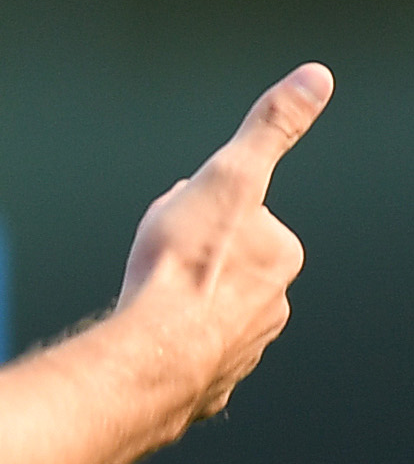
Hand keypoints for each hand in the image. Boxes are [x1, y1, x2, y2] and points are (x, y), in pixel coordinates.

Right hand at [114, 63, 330, 424]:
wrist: (154, 352)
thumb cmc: (185, 269)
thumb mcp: (229, 176)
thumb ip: (272, 128)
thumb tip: (318, 78)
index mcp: (279, 256)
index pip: (240, 218)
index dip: (203, 211)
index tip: (179, 219)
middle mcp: (272, 306)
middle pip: (225, 265)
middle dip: (195, 257)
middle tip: (157, 256)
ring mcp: (241, 349)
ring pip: (207, 311)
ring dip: (179, 302)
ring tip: (145, 298)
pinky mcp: (206, 385)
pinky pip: (187, 355)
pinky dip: (168, 345)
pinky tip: (145, 337)